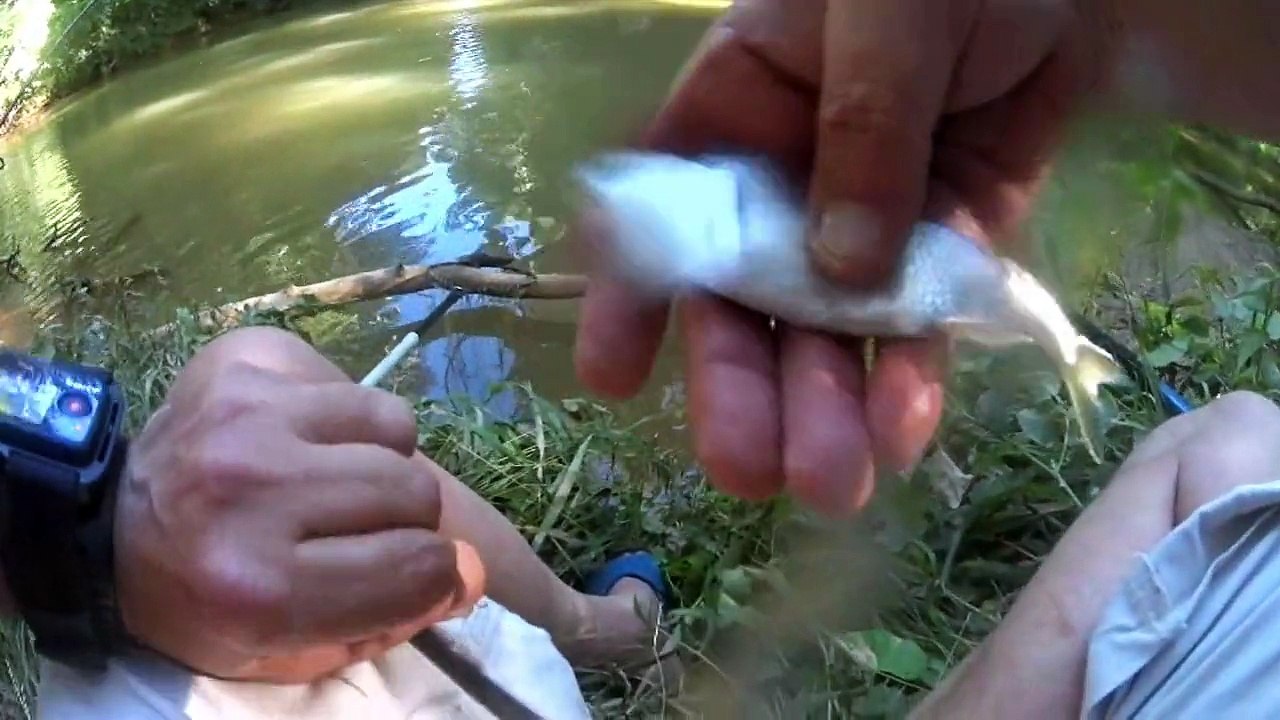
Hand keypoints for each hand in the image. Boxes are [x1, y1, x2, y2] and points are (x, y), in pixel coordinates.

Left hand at [113, 327, 484, 681]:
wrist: (106, 524)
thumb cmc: (205, 600)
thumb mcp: (285, 650)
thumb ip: (389, 621)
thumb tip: (473, 571)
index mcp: (259, 585)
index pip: (418, 568)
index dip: (436, 578)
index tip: (419, 577)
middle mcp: (253, 491)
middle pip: (414, 494)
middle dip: (409, 522)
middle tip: (365, 532)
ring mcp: (249, 416)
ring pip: (397, 430)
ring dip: (384, 463)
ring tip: (336, 483)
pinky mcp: (247, 364)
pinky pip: (357, 389)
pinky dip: (353, 420)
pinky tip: (310, 442)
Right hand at [574, 0, 1112, 513]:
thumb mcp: (884, 13)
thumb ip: (859, 128)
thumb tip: (838, 272)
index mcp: (738, 108)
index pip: (661, 210)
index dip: (629, 294)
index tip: (614, 377)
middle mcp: (787, 179)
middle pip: (745, 297)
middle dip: (743, 387)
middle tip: (751, 471)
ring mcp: (870, 218)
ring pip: (831, 328)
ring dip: (826, 407)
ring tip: (835, 485)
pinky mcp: (951, 242)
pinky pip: (925, 318)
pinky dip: (916, 375)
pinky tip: (905, 431)